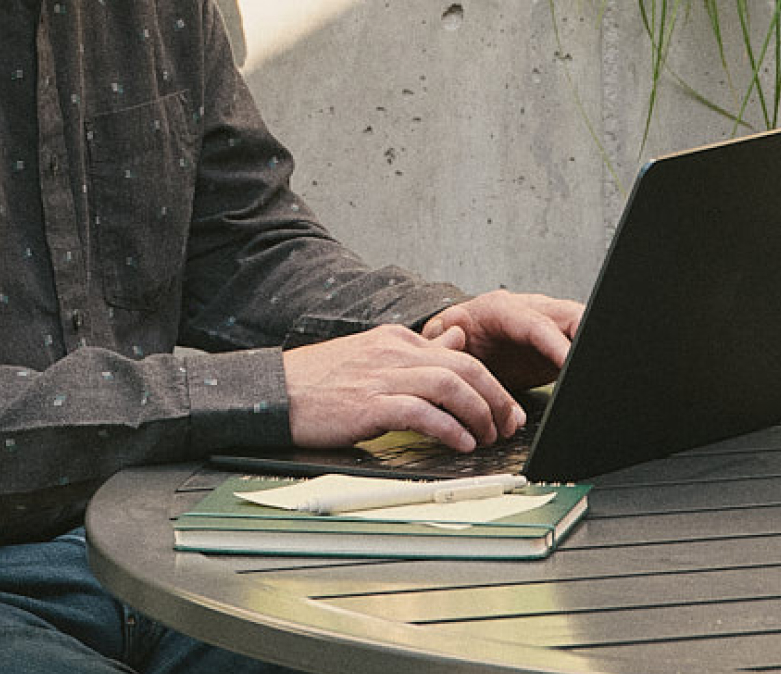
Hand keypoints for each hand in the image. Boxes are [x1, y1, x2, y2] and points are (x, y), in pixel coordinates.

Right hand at [282, 325, 525, 452]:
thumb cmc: (319, 381)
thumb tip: (457, 336)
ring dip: (478, 414)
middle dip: (496, 399)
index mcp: (398, 340)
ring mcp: (381, 377)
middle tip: (509, 425)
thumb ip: (419, 349)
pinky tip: (461, 443)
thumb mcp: (374, 355)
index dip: (491, 384)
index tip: (506, 409)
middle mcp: (394, 352)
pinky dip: (448, 428)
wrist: (271, 392)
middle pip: (465, 367)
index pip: (460, 355)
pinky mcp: (368, 404)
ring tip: (488, 438)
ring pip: (450, 385)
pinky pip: (421, 412)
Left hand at [421, 289, 583, 390]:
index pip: (536, 324)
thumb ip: (440, 334)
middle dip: (587, 333)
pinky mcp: (558, 345)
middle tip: (594, 360)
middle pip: (571, 315)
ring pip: (581, 327)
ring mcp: (548, 327)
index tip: (569, 361)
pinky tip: (586, 377)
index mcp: (502, 309)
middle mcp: (531, 311)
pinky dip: (584, 359)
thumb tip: (452, 328)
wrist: (463, 342)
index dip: (556, 343)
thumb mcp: (439, 336)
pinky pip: (579, 347)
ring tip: (594, 370)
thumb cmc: (454, 337)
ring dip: (589, 345)